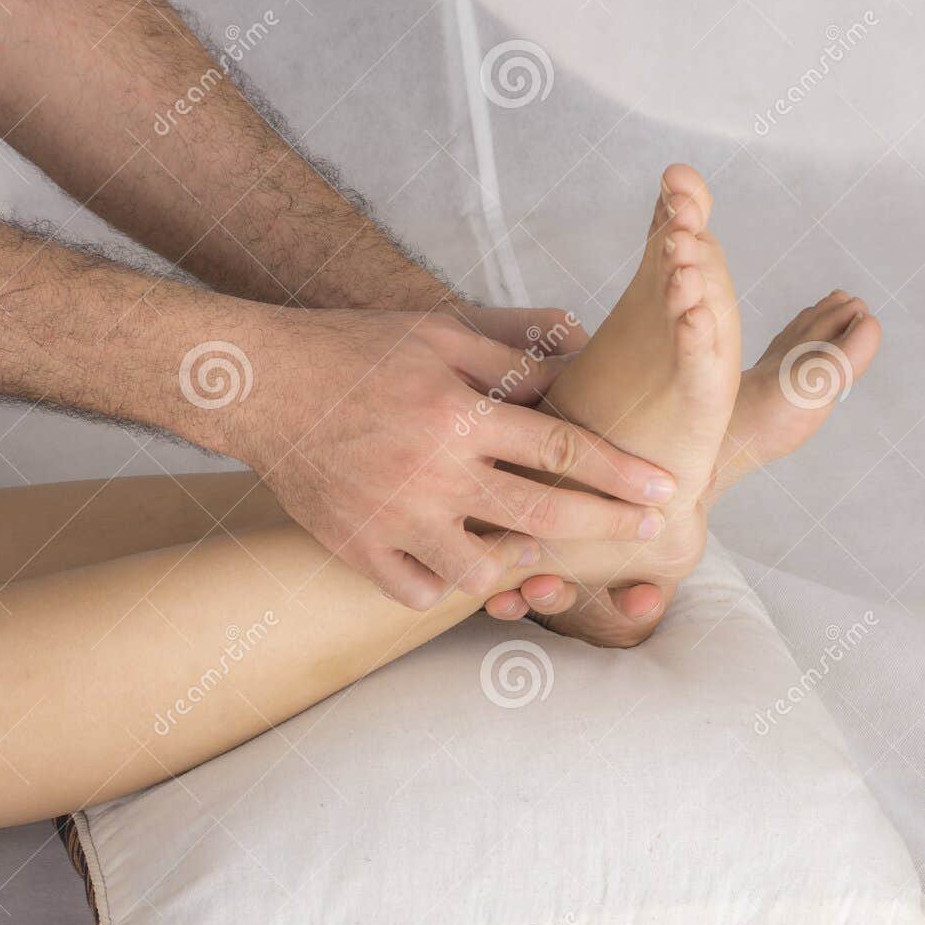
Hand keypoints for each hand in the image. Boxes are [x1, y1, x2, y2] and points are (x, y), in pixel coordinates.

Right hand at [221, 307, 676, 607]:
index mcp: (459, 414)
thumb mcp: (441, 331)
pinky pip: (419, 592)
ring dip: (520, 564)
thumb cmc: (358, 350)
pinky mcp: (356, 548)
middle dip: (607, 527)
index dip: (621, 473)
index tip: (664, 490)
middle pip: (542, 517)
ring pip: (482, 570)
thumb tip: (586, 347)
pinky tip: (460, 564)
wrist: (260, 385)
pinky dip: (446, 585)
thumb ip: (516, 348)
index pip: (562, 448)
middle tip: (648, 530)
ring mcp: (394, 518)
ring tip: (539, 550)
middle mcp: (433, 472)